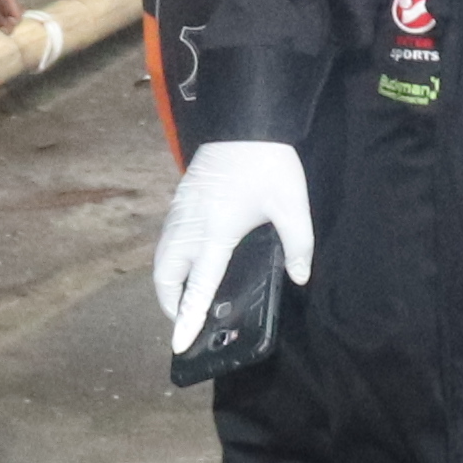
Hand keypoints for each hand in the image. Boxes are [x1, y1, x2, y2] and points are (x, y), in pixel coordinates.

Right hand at [151, 139, 312, 351]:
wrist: (246, 118)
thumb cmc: (269, 163)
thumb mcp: (292, 206)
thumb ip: (298, 246)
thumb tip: (301, 278)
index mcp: (217, 232)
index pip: (198, 286)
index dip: (188, 318)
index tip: (179, 344)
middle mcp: (190, 225)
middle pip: (165, 277)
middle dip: (170, 304)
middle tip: (186, 320)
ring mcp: (180, 210)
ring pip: (161, 258)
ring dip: (167, 283)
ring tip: (185, 298)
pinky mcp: (180, 198)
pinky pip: (166, 240)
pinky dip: (169, 260)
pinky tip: (188, 263)